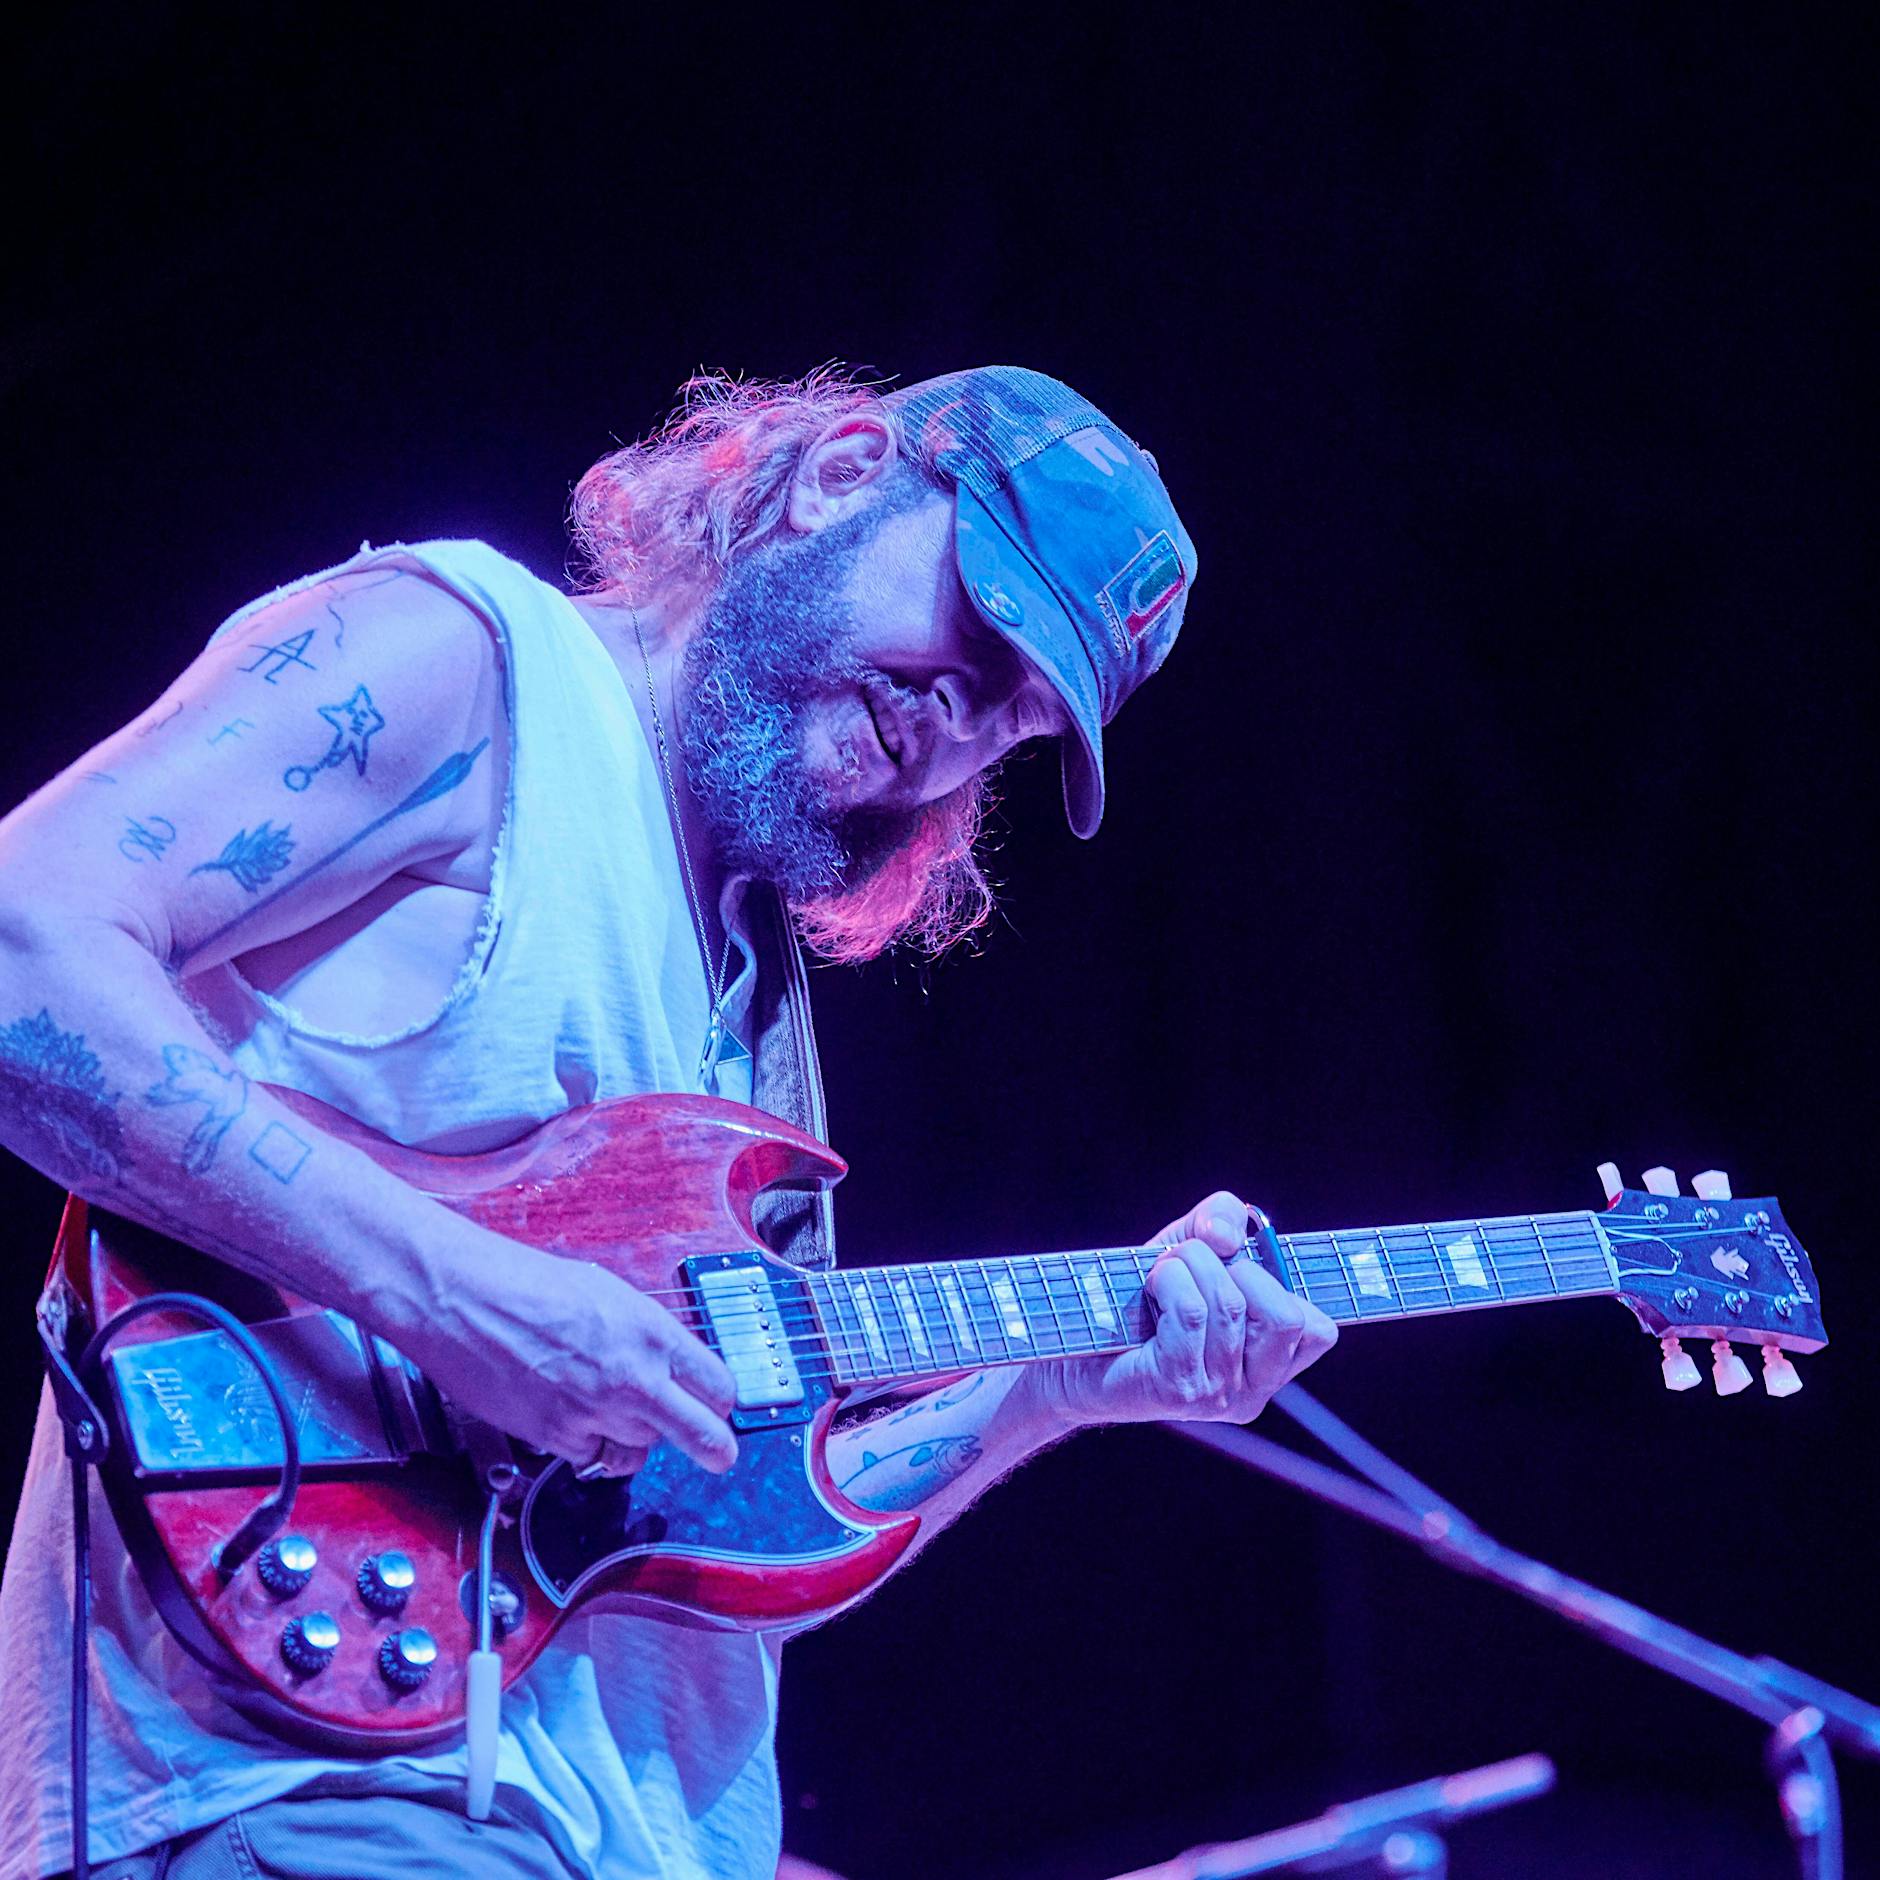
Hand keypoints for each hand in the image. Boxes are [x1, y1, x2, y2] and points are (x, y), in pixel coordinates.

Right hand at [406, 1230, 739, 1474]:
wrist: (462, 1298)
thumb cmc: (525, 1283)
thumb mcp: (606, 1293)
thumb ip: (643, 1334)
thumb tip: (665, 1363)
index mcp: (651, 1332)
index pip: (717, 1385)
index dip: (720, 1400)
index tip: (718, 1407)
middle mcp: (633, 1376)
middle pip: (701, 1434)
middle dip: (715, 1448)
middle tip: (719, 1456)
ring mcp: (596, 1411)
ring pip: (641, 1448)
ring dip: (633, 1437)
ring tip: (608, 1408)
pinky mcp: (556, 1436)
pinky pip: (590, 1455)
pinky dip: (585, 1443)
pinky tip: (567, 1412)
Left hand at [1032, 1190, 1336, 1428]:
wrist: (1070, 1337)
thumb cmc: (1137, 1294)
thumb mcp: (1190, 1244)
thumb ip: (1222, 1220)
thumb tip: (1229, 1237)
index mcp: (1268, 1365)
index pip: (1319, 1331)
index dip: (1287, 1284)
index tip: (1244, 1262)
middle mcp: (1251, 1390)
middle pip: (1286, 1317)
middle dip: (1237, 1268)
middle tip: (1191, 1263)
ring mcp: (1216, 1396)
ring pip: (1231, 1305)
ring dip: (1190, 1264)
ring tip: (1161, 1271)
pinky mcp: (1177, 1389)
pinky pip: (1193, 1313)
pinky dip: (1169, 1280)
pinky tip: (1150, 1286)